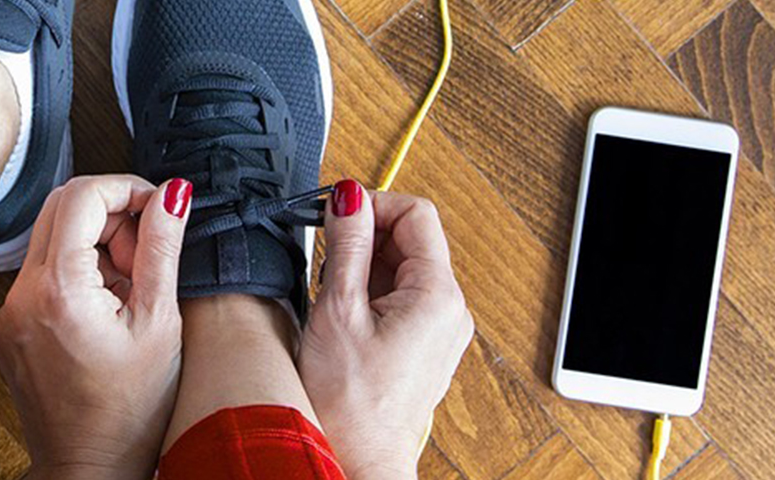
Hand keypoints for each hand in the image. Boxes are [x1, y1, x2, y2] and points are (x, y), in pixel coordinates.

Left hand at [0, 175, 191, 479]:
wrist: (87, 469)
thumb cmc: (128, 414)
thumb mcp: (158, 323)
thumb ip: (161, 250)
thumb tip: (172, 195)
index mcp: (57, 289)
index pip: (82, 195)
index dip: (127, 189)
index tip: (158, 207)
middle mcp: (21, 295)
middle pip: (60, 208)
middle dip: (111, 213)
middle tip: (146, 252)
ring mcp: (10, 311)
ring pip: (49, 239)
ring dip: (94, 243)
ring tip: (131, 287)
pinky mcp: (10, 327)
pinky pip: (41, 274)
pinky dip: (76, 272)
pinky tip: (107, 308)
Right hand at [297, 181, 475, 479]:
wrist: (359, 458)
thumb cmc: (350, 404)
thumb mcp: (338, 309)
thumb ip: (345, 245)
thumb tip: (349, 198)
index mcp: (438, 295)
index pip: (416, 213)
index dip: (373, 204)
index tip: (336, 213)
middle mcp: (449, 309)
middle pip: (410, 240)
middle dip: (364, 238)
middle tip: (324, 256)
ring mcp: (439, 328)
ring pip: (401, 269)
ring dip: (362, 268)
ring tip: (332, 298)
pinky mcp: (423, 344)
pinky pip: (399, 298)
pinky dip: (368, 294)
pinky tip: (343, 317)